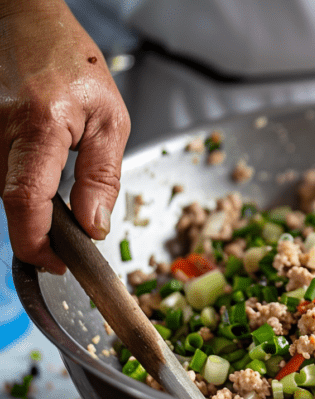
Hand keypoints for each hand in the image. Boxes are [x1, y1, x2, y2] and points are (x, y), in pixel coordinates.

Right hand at [0, 0, 129, 273]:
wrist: (26, 24)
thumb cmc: (73, 65)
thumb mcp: (110, 120)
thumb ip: (103, 176)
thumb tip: (95, 225)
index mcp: (38, 127)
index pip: (25, 200)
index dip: (37, 243)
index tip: (57, 264)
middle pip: (12, 202)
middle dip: (43, 229)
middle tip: (73, 238)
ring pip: (4, 191)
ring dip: (33, 205)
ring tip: (62, 193)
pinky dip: (22, 186)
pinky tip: (40, 175)